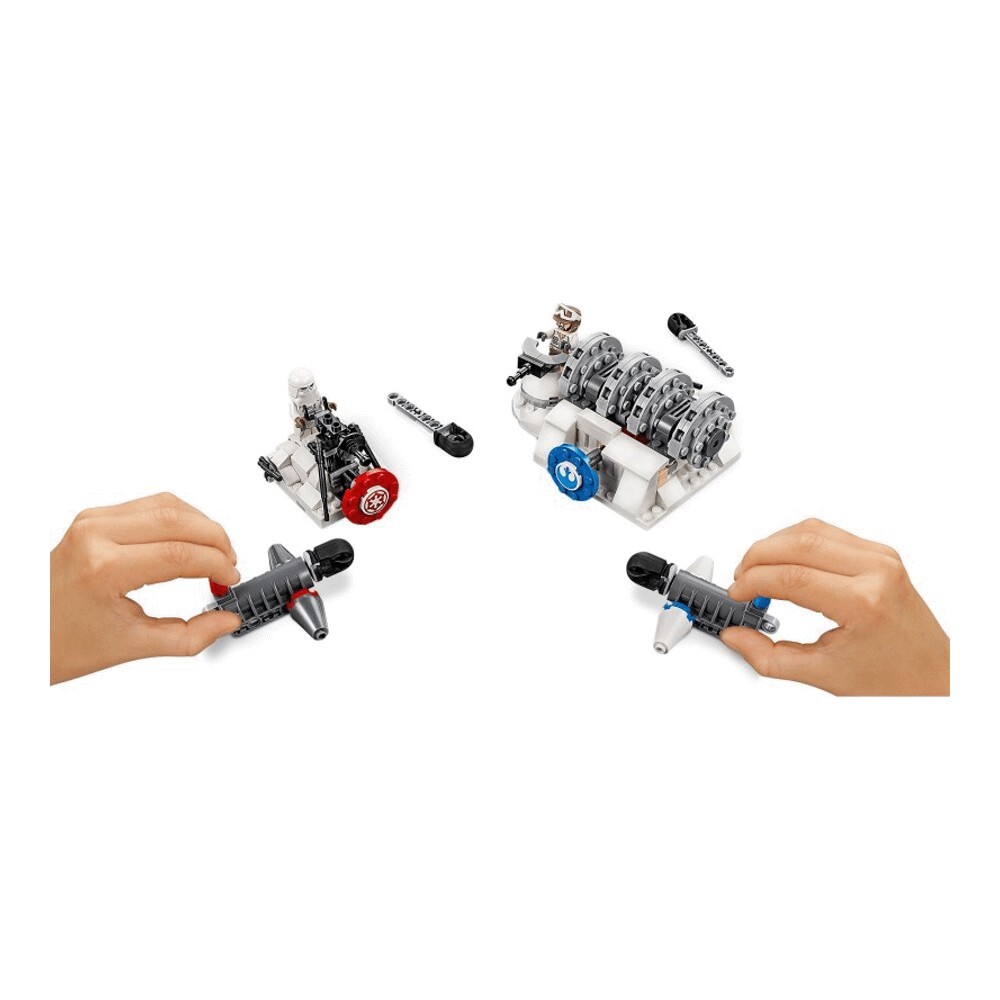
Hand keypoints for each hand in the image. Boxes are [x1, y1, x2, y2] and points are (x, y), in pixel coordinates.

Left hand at [50, 493, 242, 683]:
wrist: (23, 633)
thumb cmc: (59, 642)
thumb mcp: (131, 646)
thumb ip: (189, 636)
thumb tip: (225, 621)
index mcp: (103, 568)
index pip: (180, 554)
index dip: (216, 565)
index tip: (229, 580)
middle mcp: (95, 535)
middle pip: (178, 519)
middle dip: (216, 540)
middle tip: (229, 564)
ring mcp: (92, 522)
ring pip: (167, 504)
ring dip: (200, 524)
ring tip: (214, 551)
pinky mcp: (93, 518)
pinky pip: (149, 504)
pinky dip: (179, 519)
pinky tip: (189, 539)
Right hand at [720, 519, 948, 695]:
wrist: (935, 676)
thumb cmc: (895, 679)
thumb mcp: (824, 675)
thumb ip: (769, 657)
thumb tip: (737, 637)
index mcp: (864, 602)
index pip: (791, 577)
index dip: (753, 582)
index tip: (738, 595)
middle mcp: (877, 571)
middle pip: (798, 543)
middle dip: (757, 557)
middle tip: (741, 579)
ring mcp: (882, 557)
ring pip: (811, 529)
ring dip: (775, 544)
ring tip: (758, 569)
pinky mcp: (881, 554)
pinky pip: (829, 532)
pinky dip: (798, 542)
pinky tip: (785, 560)